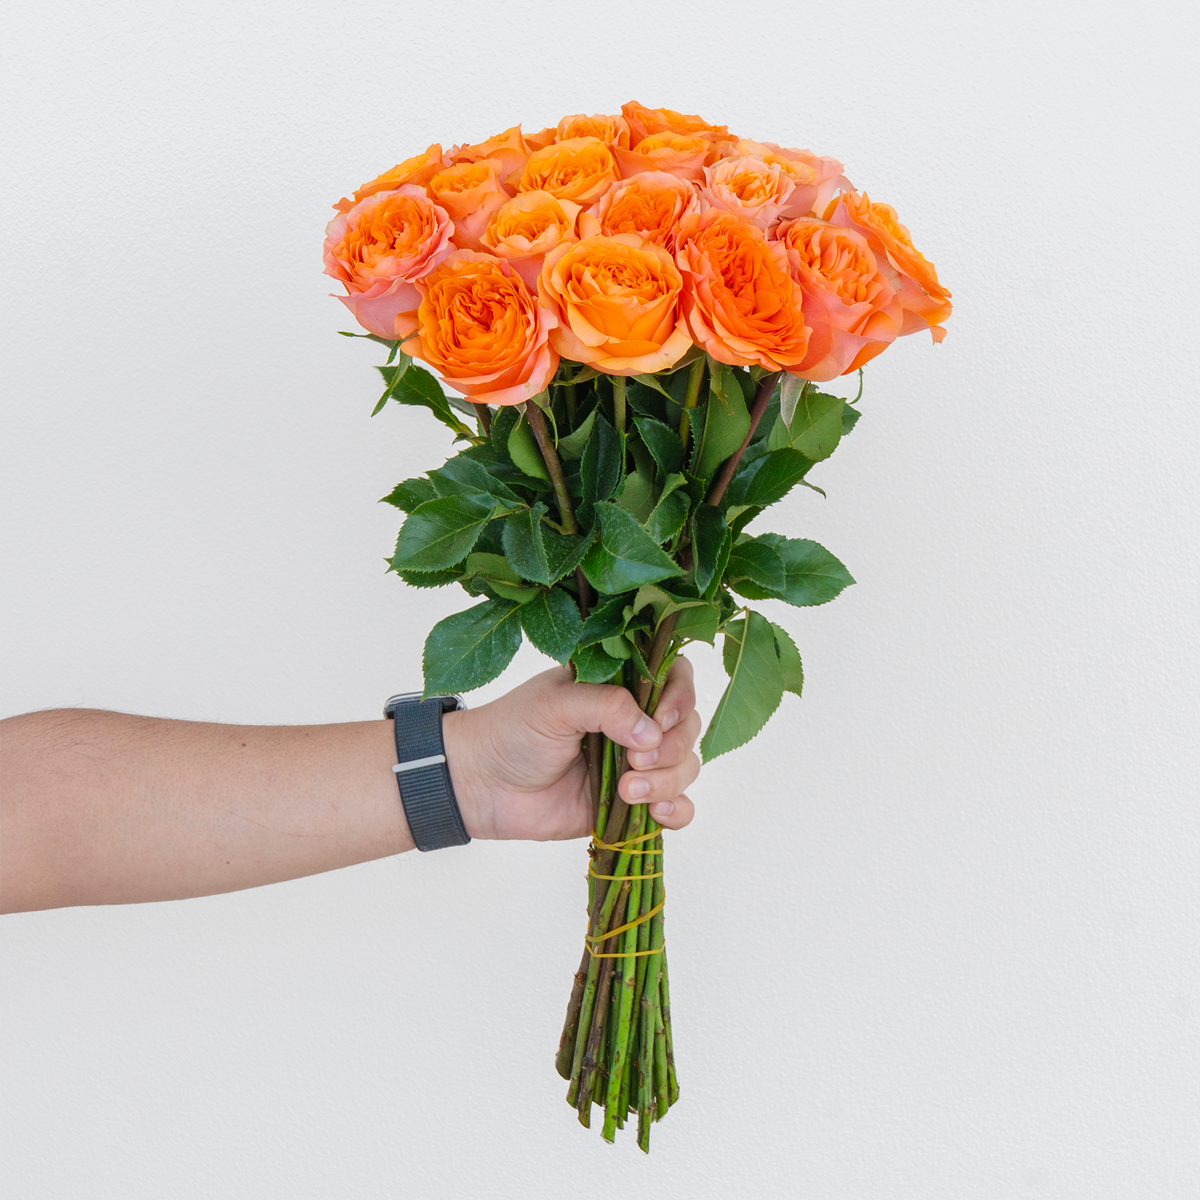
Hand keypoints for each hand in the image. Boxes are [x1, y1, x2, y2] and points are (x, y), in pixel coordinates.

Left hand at [442, 657, 700, 840]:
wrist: (481, 785)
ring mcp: (635, 763)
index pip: (675, 678)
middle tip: (634, 760)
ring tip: (628, 791)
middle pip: (687, 727)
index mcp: (619, 685)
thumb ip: (607, 707)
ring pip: (685, 767)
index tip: (660, 718)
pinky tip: (656, 813)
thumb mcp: (556, 704)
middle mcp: (634, 721)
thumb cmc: (512, 731)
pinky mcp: (631, 803)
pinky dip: (678, 811)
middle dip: (671, 747)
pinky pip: (677, 807)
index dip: (679, 697)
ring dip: (668, 781)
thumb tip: (652, 734)